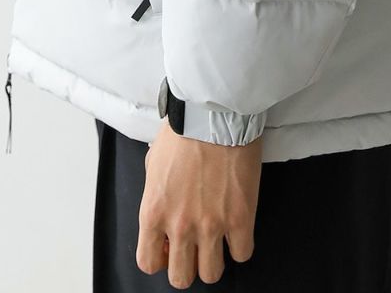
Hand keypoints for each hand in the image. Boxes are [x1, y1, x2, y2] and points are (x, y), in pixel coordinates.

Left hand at [136, 118, 261, 286]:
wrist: (214, 112)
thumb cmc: (183, 130)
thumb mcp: (154, 162)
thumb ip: (155, 193)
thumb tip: (163, 207)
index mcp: (153, 212)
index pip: (148, 262)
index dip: (160, 258)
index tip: (170, 246)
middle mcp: (179, 226)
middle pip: (181, 278)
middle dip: (188, 264)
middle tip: (195, 244)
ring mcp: (211, 225)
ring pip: (211, 274)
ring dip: (214, 258)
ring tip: (218, 237)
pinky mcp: (240, 218)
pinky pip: (242, 254)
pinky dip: (241, 245)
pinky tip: (238, 227)